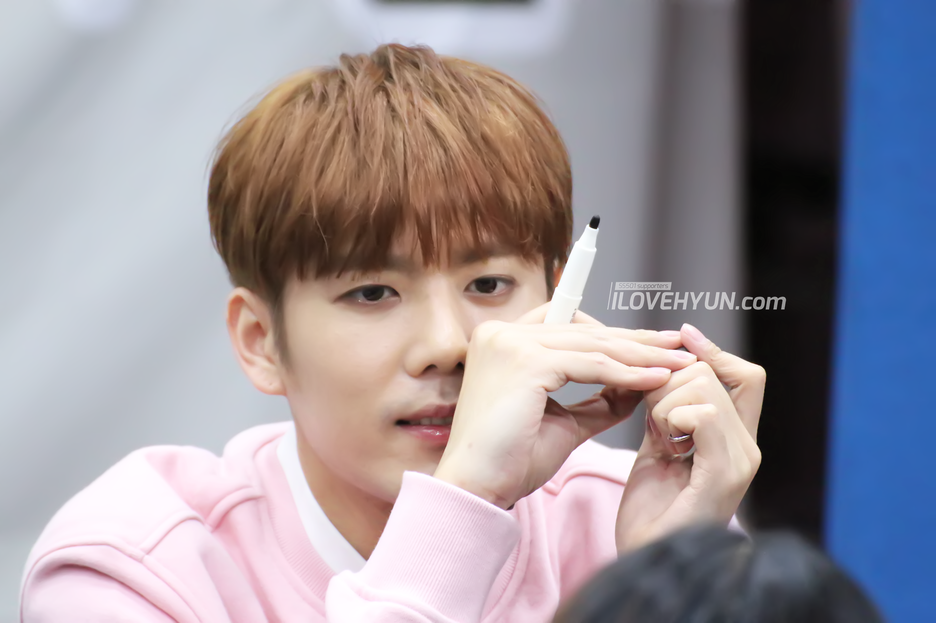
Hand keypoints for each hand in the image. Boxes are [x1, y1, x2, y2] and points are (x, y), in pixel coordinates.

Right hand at [433, 304, 696, 509]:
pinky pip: (592, 365)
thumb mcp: (562, 421)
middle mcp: (501, 333)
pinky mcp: (526, 361)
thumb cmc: (510, 461)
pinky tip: (656, 379)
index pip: (567, 324)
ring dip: (641, 355)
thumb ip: (596, 399)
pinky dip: (627, 373)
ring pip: (593, 345)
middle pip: (585, 330)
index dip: (611, 331)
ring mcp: (511, 343)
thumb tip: (638, 383)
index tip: (651, 344)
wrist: (477, 488)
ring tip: (677, 364)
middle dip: (636, 341)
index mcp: (502, 341)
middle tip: (677, 347)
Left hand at [615, 323, 764, 551]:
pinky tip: (662, 444)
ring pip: (702, 387)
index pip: (744, 374)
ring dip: (663, 404)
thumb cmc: (650, 510)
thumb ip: (670, 410)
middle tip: (653, 423)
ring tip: (658, 440)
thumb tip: (664, 363)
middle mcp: (747, 446)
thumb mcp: (660, 448)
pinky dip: (672, 418)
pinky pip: (704, 414)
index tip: (682, 335)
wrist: (648, 558)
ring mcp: (741, 459)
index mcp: (735, 438)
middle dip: (667, 383)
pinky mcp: (726, 474)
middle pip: (710, 372)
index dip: (713, 349)